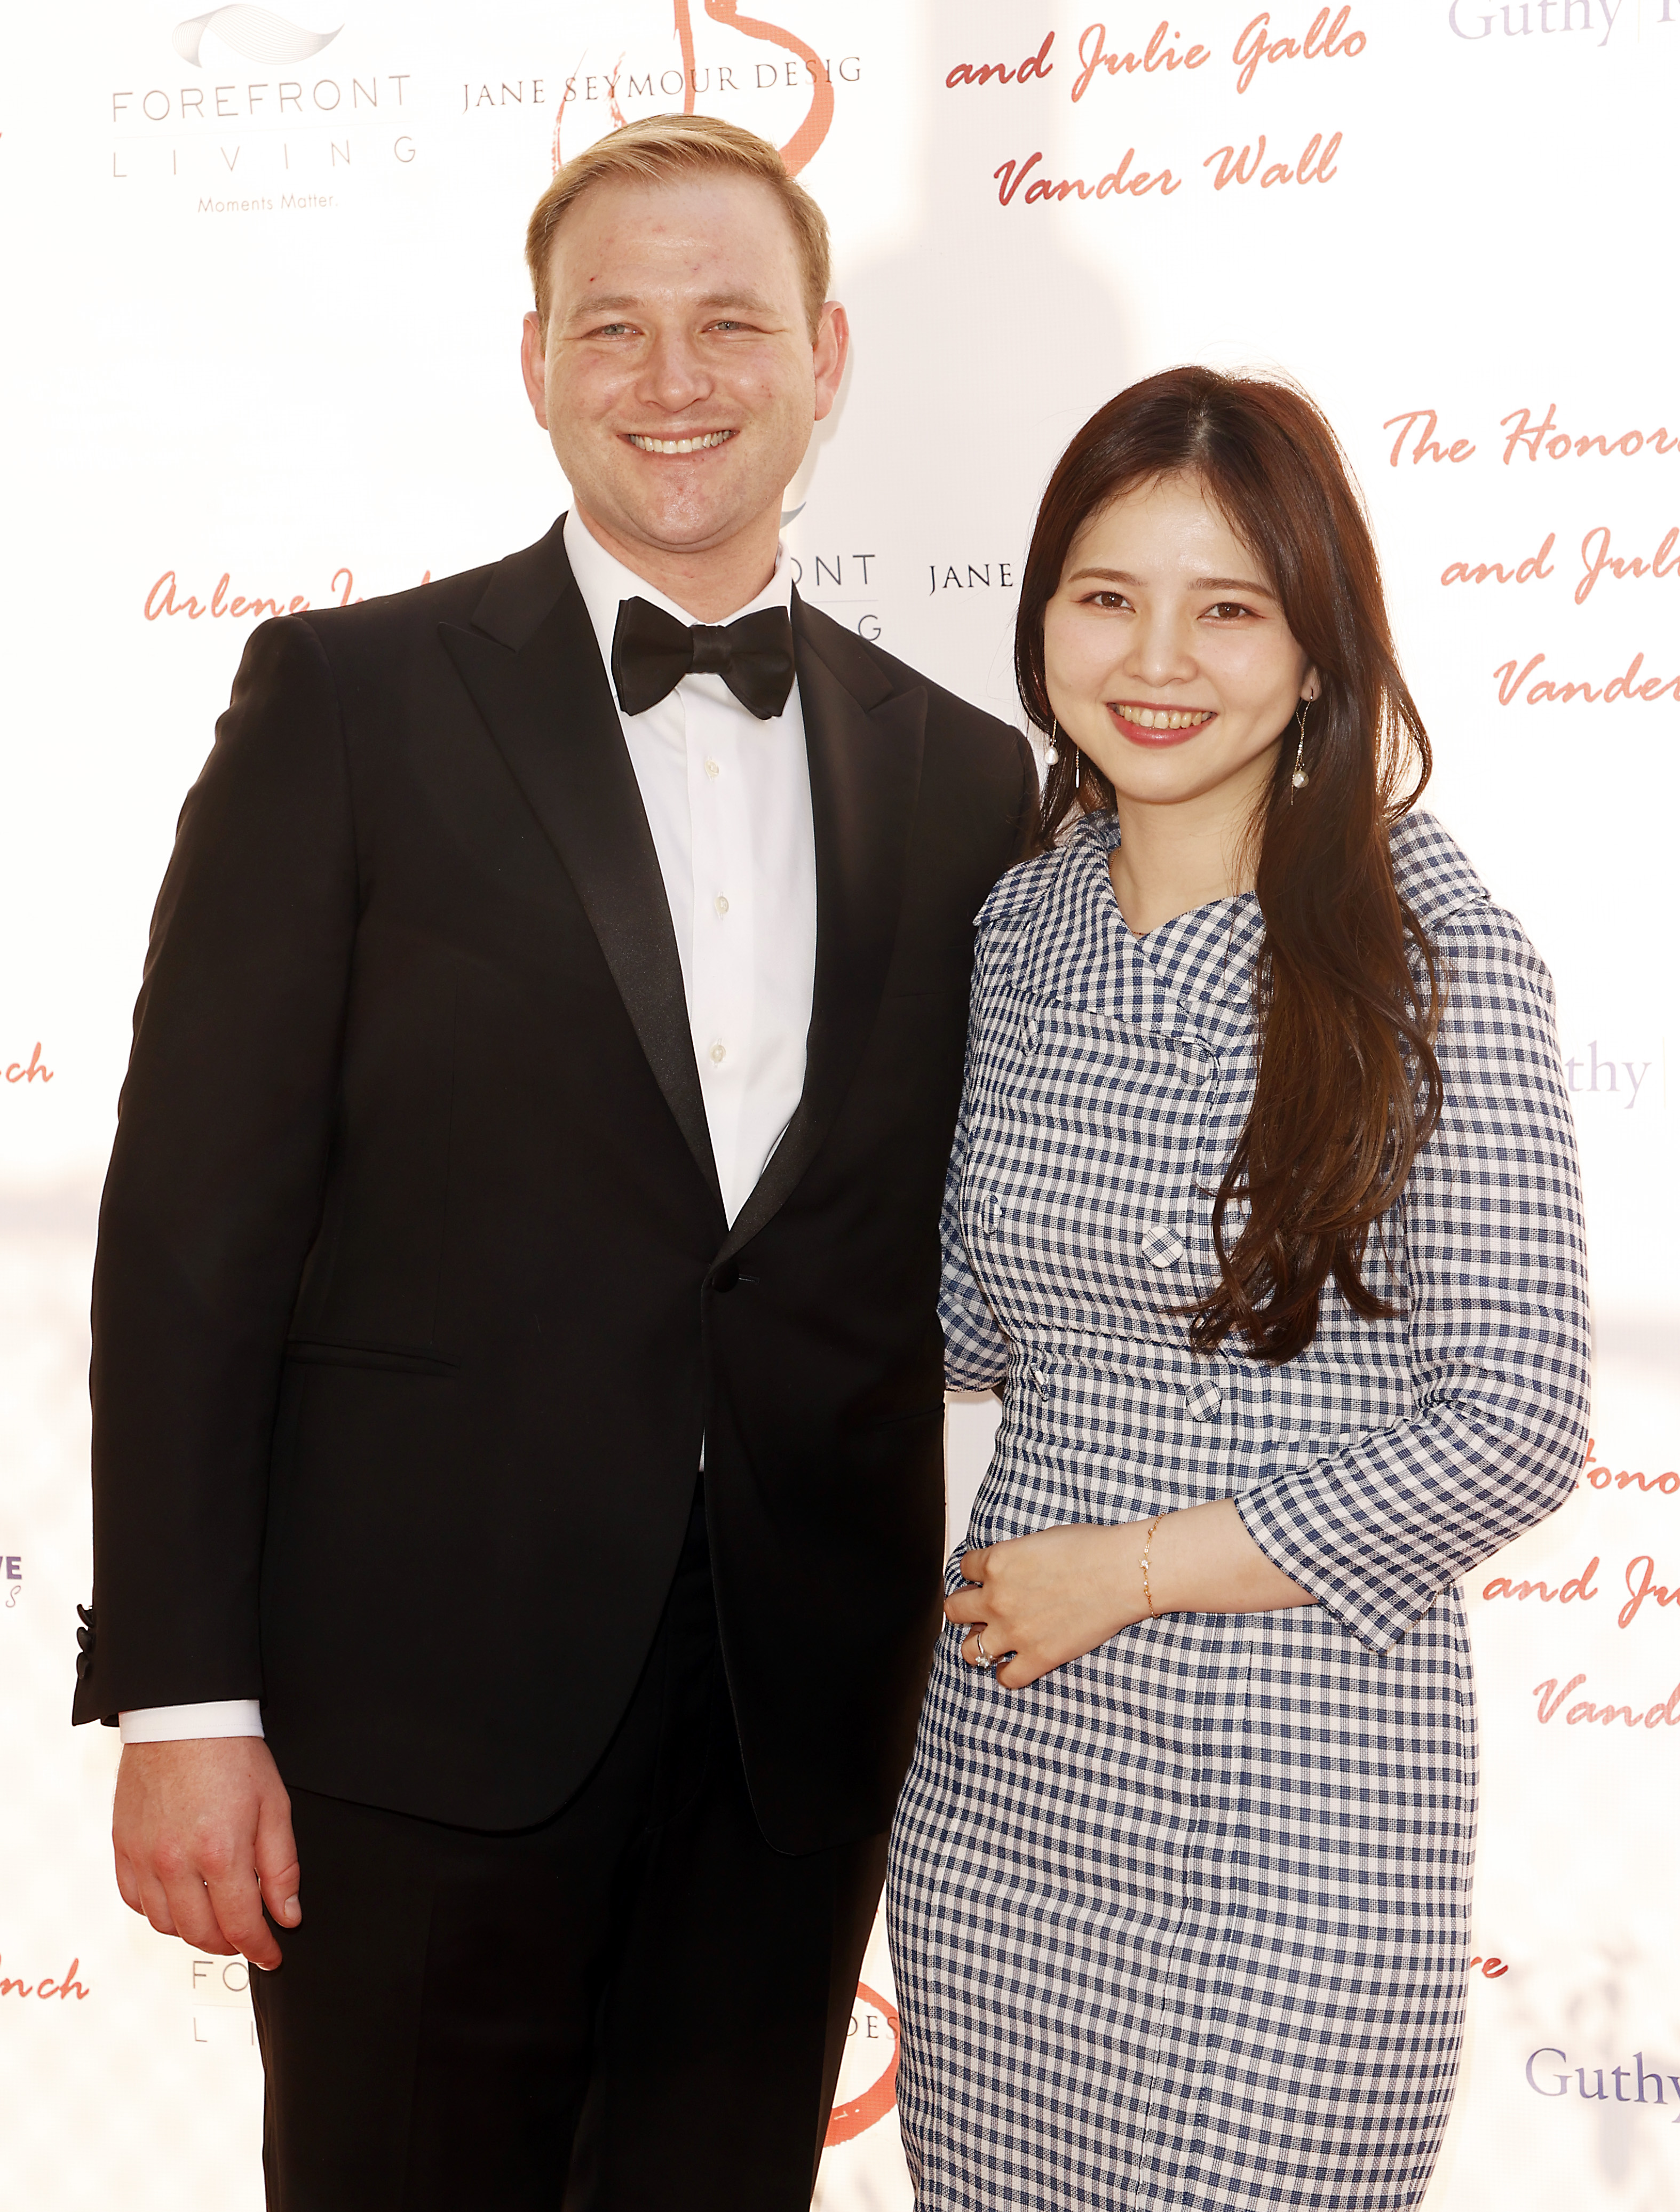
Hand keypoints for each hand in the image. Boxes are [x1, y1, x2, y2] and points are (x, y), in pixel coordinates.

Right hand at [112, 1737, 299, 1969]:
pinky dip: (157, 1911)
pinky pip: (135, 1900)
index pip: (241, 1925)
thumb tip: (287, 1915)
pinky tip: (178, 1901)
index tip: (272, 1955)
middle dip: (230, 1944)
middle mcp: (175, 1862)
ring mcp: (143, 1856)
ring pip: (165, 1925)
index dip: (260, 1948)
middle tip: (247, 1938)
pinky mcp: (122, 1846)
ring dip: (193, 1932)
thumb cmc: (233, 1755)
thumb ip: (282, 1867)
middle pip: (201, 1934)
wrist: (183, 1718)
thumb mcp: (276, 1807)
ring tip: (215, 1920)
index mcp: (220, 1852)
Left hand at [944, 1523, 1144, 1687]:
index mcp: (996, 1563)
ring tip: (993, 1640)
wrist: (1120, 1573)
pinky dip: (1007, 1673)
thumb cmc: (1090, 1549)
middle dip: (965, 1609)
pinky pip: (1006, 1678)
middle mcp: (996, 1598)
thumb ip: (1015, 1557)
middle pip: (953, 1609)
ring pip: (968, 1650)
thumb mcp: (1039, 1539)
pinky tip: (1015, 1664)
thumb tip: (1011, 1569)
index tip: (984, 1578)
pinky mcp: (1037, 1657)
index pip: (964, 1568)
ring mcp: (1014, 1631)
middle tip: (980, 1611)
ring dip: (978, 1644)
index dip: (975, 1573)